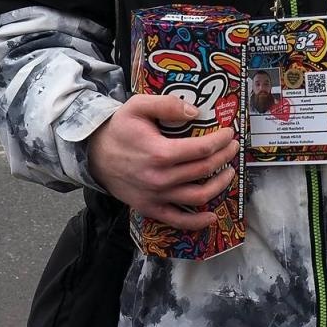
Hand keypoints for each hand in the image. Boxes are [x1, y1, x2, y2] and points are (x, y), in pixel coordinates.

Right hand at [86, 93, 238, 230]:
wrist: (94, 155)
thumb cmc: (119, 129)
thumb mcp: (137, 106)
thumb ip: (167, 105)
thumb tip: (196, 111)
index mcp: (160, 153)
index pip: (202, 149)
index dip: (221, 141)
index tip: (230, 134)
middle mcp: (160, 178)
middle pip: (204, 170)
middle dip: (224, 157)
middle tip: (233, 148)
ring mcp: (156, 196)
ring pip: (198, 196)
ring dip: (220, 185)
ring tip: (229, 173)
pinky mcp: (151, 208)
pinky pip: (179, 221)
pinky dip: (198, 222)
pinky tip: (212, 215)